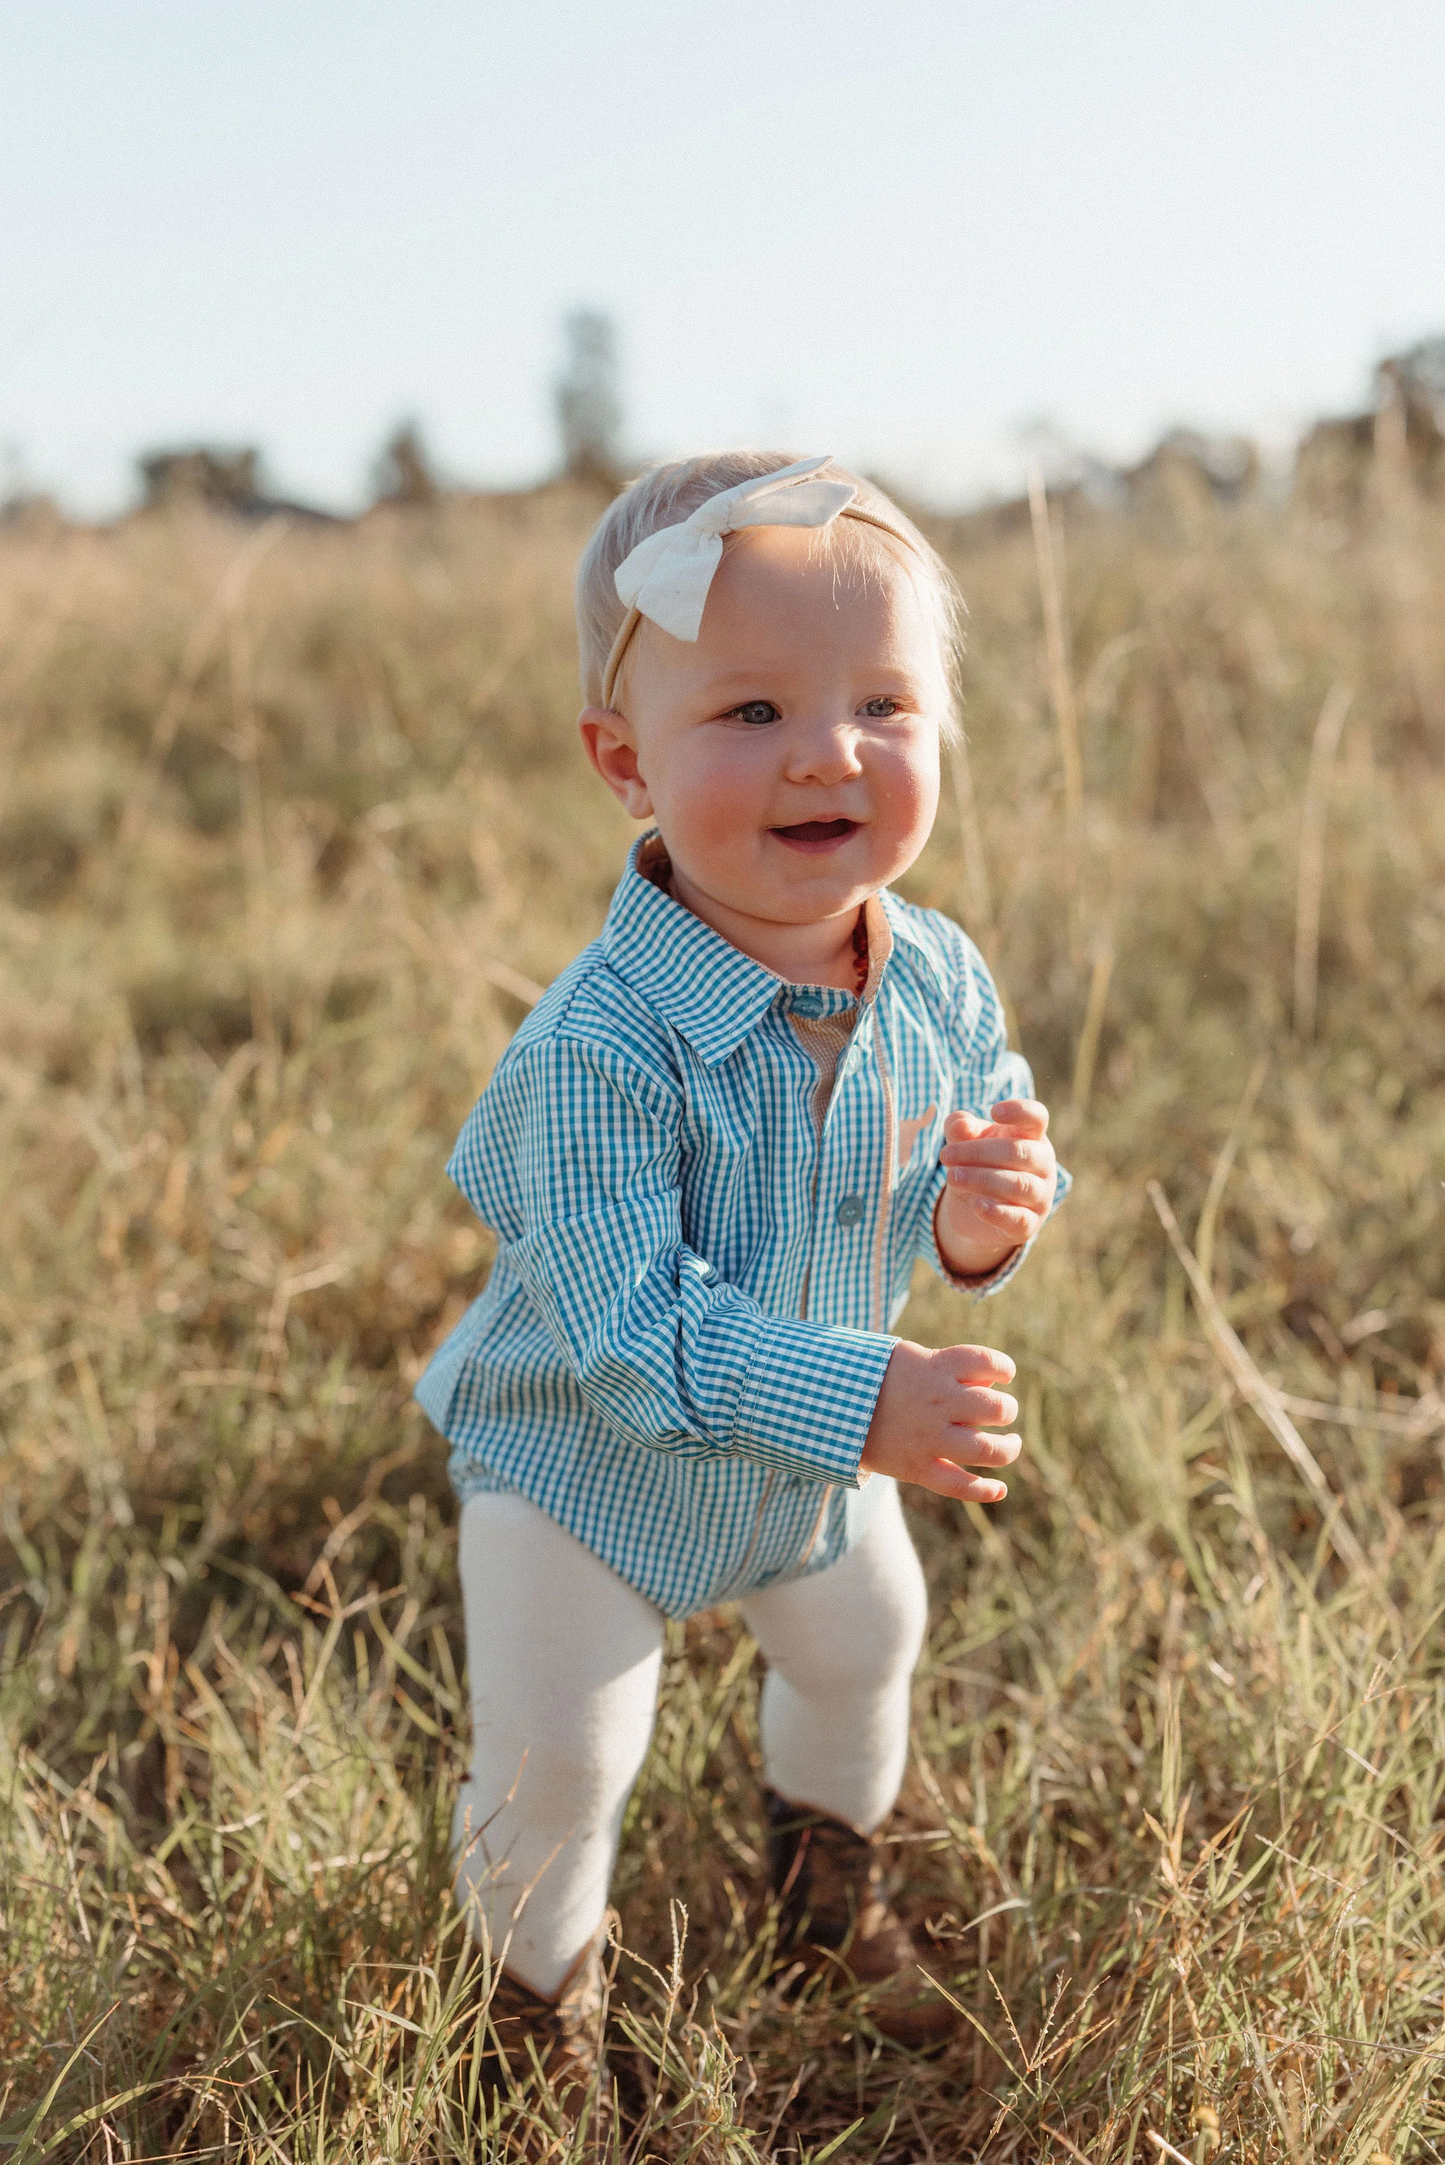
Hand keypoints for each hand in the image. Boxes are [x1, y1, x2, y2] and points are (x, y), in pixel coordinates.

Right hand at [861, 1339, 1019, 1503]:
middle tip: (1002, 1412)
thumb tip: (991, 1386)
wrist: (831, 1407)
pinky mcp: (918, 1467)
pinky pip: (959, 1485)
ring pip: (987, 1450)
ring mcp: (929, 1437)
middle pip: (996, 1408)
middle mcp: (937, 1402)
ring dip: (1008, 1448)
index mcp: (934, 1368)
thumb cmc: (877, 1379)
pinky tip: (999, 1489)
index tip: (1004, 1374)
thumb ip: (950, 1369)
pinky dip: (984, 1491)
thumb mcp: (909, 1358)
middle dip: (1007, 1410)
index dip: (1004, 1367)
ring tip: (1009, 1444)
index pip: (986, 1361)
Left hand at [935, 1098, 1056, 1279]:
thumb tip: (960, 1125)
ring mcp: (1040, 1195)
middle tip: (945, 1155)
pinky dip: (998, 1212)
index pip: (1037, 1117)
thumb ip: (960, 1128)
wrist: (975, 1208)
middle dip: (978, 1152)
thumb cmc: (977, 1163)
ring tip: (952, 1177)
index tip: (993, 1111)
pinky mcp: (1029, 1224)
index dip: (1020, 1111)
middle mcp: (1042, 1164)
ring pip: (1019, 1185)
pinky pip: (1019, 1218)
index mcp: (1030, 1136)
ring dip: (982, 1179)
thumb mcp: (964, 1142)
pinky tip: (977, 1205)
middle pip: (1019, 1152)